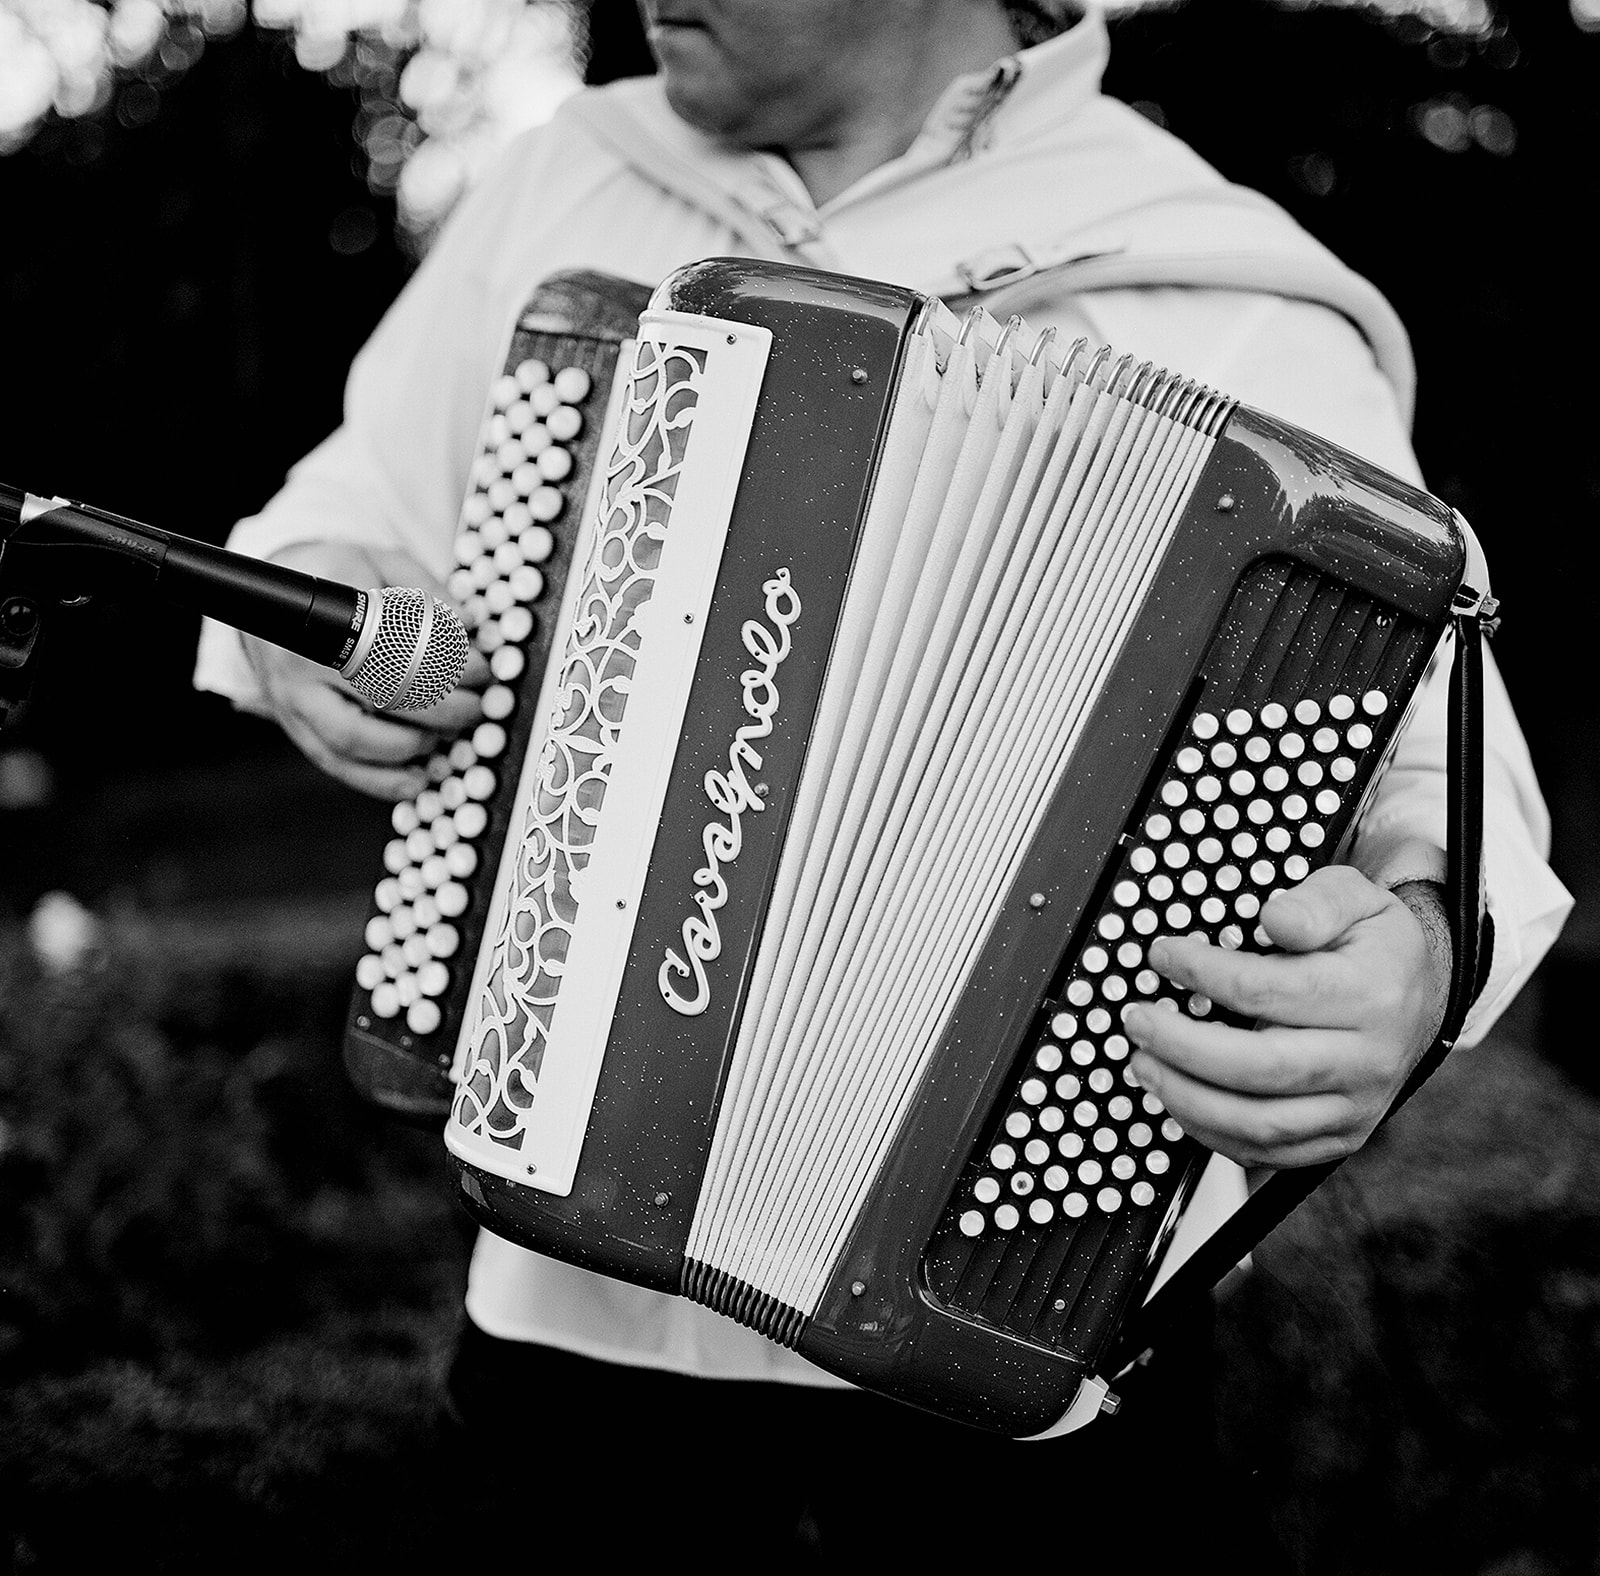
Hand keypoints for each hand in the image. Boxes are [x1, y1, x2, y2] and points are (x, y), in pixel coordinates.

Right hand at [242, 540, 487, 798]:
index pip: (392, 644)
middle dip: (440, 709)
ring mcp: (293, 701)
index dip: (443, 662)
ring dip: (412, 746)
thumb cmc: (334, 580)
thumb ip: (424, 589)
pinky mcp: (296, 731)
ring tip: (447, 736)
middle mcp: (301, 660)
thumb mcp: (379, 562)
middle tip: (475, 708)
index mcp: (325, 613)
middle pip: (377, 695)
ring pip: (353, 739)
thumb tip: (468, 623)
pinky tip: (417, 780)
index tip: (480, 670)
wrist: (270, 602)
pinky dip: (380, 781)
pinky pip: (337, 766)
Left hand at [1120, 866, 1451, 1169]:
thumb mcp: (1355, 897)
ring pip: (1260, 1123)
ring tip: (1143, 1063)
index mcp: (1371, 995)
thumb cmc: (1370, 944)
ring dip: (1187, 1097)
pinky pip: (1267, 1152)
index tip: (1163, 955)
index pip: (1268, 991)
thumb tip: (1274, 919)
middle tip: (1137, 1020)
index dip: (1204, 973)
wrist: (1417, 997)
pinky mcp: (1339, 1138)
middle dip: (1183, 1046)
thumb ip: (1316, 902)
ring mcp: (1356, 1108)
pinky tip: (1177, 1098)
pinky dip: (1211, 1132)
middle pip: (1262, 1068)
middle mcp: (1368, 1061)